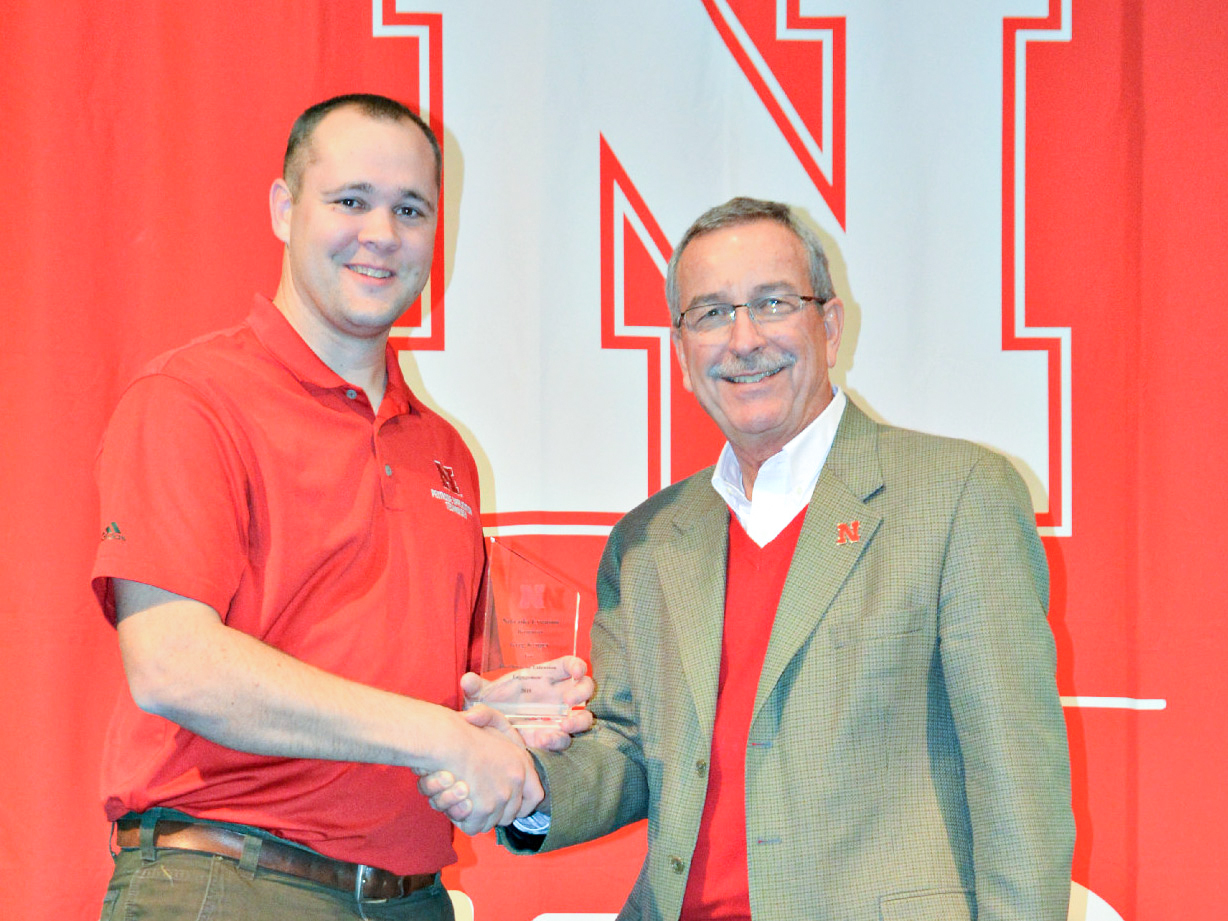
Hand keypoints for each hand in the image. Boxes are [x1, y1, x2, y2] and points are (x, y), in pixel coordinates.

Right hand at [430, 705, 543, 834]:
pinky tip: (455, 805)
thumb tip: (501, 745)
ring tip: (461, 797)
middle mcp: (516, 783)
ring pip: (490, 822)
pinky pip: (474, 827)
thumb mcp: (489, 719)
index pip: (534, 798)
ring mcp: (501, 798)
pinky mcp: (483, 810)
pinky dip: (463, 820)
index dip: (521, 804)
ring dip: (476, 815)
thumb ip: (499, 727)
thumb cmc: (462, 729)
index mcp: (522, 765)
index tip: (506, 803)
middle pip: (509, 814)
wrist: (446, 740)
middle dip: (494, 812)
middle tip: (476, 801)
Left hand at [462, 655, 594, 749]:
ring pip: (584, 717)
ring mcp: (558, 718)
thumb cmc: (491, 708)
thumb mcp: (481, 697)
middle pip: (584, 688)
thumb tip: (466, 679)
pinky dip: (557, 740)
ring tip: (562, 726)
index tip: (576, 672)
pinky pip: (566, 740)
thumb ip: (475, 688)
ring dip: (578, 721)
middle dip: (582, 692)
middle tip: (568, 701)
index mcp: (544, 678)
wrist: (489, 737)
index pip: (568, 665)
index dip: (577, 665)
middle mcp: (556, 697)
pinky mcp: (553, 738)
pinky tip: (542, 741)